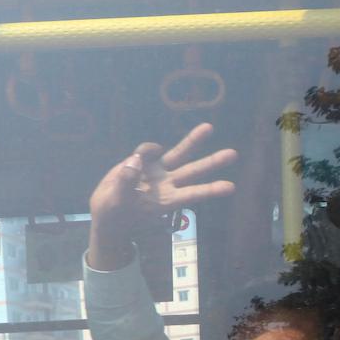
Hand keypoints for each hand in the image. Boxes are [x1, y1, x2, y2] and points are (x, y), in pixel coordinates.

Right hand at [88, 123, 236, 269]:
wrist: (105, 210)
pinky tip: (135, 158)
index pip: (192, 194)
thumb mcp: (116, 201)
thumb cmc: (114, 213)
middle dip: (213, 162)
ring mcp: (158, 173)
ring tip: (209, 127)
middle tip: (233, 154)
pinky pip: (150, 150)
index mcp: (166, 201)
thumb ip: (125, 181)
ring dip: (194, 141)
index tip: (231, 187)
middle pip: (194, 171)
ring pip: (180, 154)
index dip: (211, 190)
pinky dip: (147, 149)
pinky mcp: (145, 163)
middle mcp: (167, 185)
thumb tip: (135, 160)